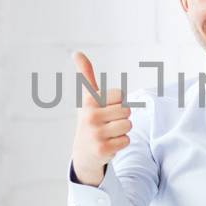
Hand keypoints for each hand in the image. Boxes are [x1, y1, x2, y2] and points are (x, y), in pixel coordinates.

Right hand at [71, 51, 131, 186]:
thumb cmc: (89, 120)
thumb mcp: (87, 98)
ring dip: (122, 130)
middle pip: (127, 110)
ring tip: (109, 133)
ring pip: (128, 125)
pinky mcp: (102, 149)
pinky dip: (121, 143)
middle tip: (108, 123)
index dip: (117, 102)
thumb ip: (85, 75)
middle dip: (121, 117)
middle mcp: (90, 116)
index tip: (106, 108)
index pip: (121, 94)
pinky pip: (126, 140)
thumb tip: (76, 52)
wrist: (83, 152)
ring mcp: (95, 133)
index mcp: (89, 101)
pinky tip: (109, 144)